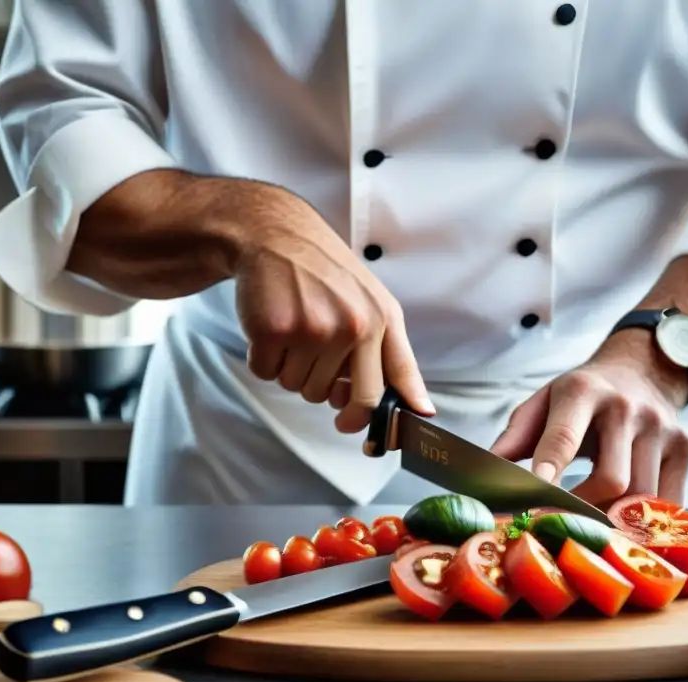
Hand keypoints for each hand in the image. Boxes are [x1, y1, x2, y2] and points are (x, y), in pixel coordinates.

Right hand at [233, 192, 434, 431]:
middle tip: (318, 360)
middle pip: (341, 399)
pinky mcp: (273, 329)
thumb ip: (397, 359)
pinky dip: (264, 359)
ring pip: (301, 389)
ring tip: (295, 329)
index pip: (392, 385)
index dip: (383, 421)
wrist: (278, 235)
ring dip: (293, 370)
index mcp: (382, 321)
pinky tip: (272, 326)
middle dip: (328, 393)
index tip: (374, 440)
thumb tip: (423, 411)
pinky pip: (266, 374)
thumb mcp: (377, 306)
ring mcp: (312, 329)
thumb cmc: (329, 275)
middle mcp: (352, 326)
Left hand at [490, 340, 687, 505]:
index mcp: (584, 392)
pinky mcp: (684, 448)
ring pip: (641, 497)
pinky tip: (626, 518)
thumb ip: (517, 436)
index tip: (536, 495)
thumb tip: (486, 473)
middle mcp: (627, 408)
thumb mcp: (546, 401)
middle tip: (561, 524)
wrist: (643, 369)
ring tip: (591, 524)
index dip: (550, 468)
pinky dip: (645, 519)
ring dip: (613, 518)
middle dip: (584, 508)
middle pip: (611, 479)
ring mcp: (661, 428)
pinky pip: (668, 501)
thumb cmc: (584, 395)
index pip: (565, 436)